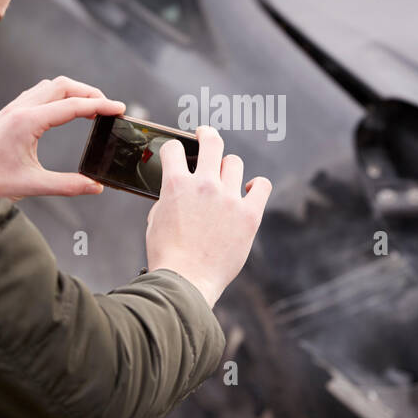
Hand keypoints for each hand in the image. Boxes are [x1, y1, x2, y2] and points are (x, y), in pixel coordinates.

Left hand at [0, 76, 124, 199]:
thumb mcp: (32, 185)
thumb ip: (67, 185)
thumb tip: (96, 186)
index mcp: (27, 122)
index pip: (72, 106)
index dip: (100, 105)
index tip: (120, 109)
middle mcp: (20, 109)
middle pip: (62, 85)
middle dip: (89, 92)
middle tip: (107, 108)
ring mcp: (12, 109)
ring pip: (49, 86)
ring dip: (72, 92)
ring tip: (89, 108)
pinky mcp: (7, 114)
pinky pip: (37, 94)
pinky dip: (57, 96)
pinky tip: (63, 111)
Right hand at [145, 126, 271, 307]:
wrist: (186, 283)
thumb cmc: (167, 256)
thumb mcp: (156, 220)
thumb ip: (169, 198)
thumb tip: (178, 189)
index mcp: (176, 185)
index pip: (175, 148)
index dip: (174, 149)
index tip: (178, 152)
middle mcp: (204, 185)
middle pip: (212, 142)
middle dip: (207, 135)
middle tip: (205, 135)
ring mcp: (229, 199)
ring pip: (234, 163)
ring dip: (227, 168)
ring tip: (225, 178)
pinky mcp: (249, 215)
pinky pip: (262, 186)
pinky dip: (256, 186)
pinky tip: (249, 191)